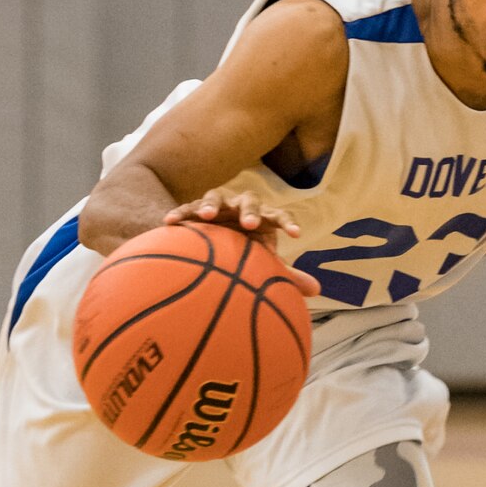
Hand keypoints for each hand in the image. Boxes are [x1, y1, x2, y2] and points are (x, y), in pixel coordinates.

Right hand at [164, 189, 319, 293]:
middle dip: (250, 211)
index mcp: (263, 218)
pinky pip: (187, 208)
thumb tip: (316, 290)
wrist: (215, 237)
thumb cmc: (245, 250)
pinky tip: (168, 222)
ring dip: (212, 204)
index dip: (288, 223)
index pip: (278, 216)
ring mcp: (218, 205)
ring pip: (216, 197)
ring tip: (207, 215)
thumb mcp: (262, 260)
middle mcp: (241, 206)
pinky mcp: (196, 209)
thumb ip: (285, 274)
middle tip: (249, 225)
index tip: (296, 235)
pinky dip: (180, 213)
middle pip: (249, 201)